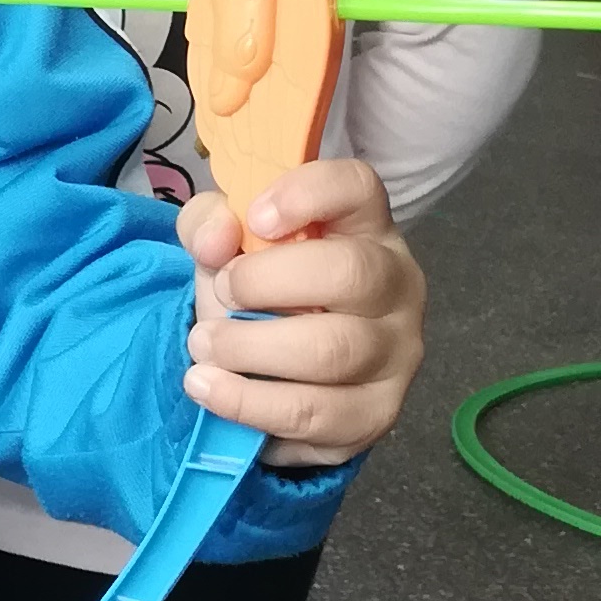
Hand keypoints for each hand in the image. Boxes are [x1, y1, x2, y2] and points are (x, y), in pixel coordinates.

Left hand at [177, 156, 424, 469]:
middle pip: (350, 272)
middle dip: (266, 282)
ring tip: (203, 346)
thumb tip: (216, 239)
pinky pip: (314, 413)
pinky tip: (210, 389)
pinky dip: (249, 403)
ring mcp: (395, 352)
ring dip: (249, 348)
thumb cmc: (261, 294)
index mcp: (365, 226)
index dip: (307, 194)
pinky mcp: (376, 412)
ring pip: (331, 351)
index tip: (256, 218)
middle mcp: (396, 284)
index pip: (359, 187)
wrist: (273, 378)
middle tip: (221, 292)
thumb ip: (209, 224)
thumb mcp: (226, 247)